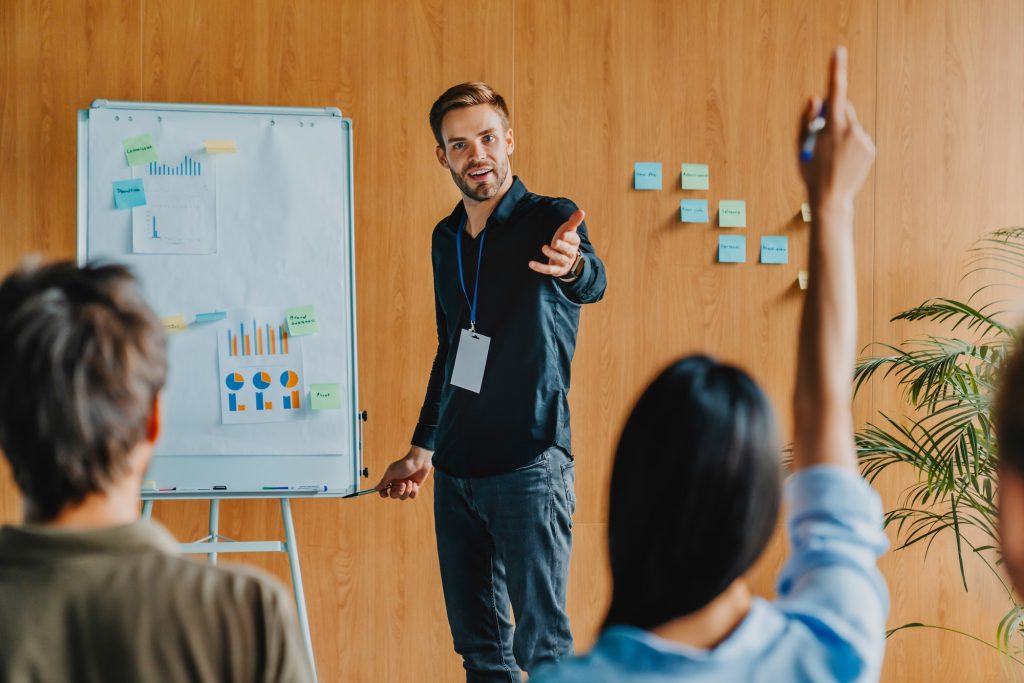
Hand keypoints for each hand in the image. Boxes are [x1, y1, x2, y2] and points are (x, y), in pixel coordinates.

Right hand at [375, 446, 432, 499]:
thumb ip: (384, 482)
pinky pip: (412, 496)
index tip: (386, 494)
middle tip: (403, 484)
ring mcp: (406, 487)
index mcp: (391, 480)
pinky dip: (414, 491)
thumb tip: (375, 488)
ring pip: (404, 497)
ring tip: (410, 482)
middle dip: (399, 492)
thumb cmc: (404, 465)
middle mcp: (397, 484)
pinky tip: (415, 483)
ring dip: (407, 491)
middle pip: (394, 496)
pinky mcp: (415, 487)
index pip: (384, 490)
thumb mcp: (392, 473)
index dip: (384, 494)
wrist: (419, 461)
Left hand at [528, 209, 584, 276]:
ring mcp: (563, 263)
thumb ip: (574, 221)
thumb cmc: (566, 241)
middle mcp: (570, 254)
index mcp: (574, 243)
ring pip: (559, 259)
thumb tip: (581, 211)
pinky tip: (531, 263)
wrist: (567, 260)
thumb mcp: (569, 230)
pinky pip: (548, 270)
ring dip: (552, 254)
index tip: (564, 234)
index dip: (569, 238)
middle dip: (561, 246)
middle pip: (567, 251)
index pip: (574, 240)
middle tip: (555, 242)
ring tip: (544, 248)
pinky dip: (540, 267)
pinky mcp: (556, 270)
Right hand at [798, 47, 875, 209]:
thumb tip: (815, 99)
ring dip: (842, 134)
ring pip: (852, 126)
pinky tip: (844, 161)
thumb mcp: (802, 145)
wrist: (831, 198)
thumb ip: (807, 119)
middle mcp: (852, 129)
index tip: (838, 51)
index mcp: (833, 126)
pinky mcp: (871, 149)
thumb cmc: (811, 172)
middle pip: (845, 110)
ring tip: (833, 157)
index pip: (835, 92)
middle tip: (822, 140)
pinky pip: (859, 139)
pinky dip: (851, 145)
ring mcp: (863, 139)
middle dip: (834, 118)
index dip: (836, 70)